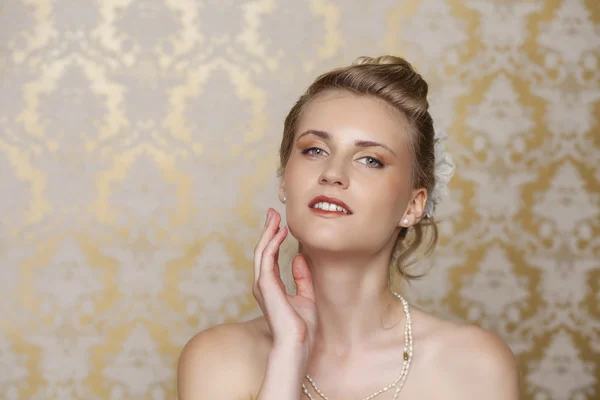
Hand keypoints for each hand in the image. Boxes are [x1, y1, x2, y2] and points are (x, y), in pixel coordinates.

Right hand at [253, 208, 316, 353]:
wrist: (298, 344)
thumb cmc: (302, 327)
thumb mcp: (306, 296)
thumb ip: (302, 277)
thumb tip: (300, 257)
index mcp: (271, 286)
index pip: (270, 256)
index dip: (274, 238)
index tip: (280, 223)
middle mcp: (263, 284)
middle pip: (263, 250)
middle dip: (267, 230)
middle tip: (272, 212)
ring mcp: (262, 284)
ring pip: (262, 251)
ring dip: (268, 232)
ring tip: (274, 216)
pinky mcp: (265, 285)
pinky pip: (267, 257)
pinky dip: (272, 242)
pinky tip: (281, 231)